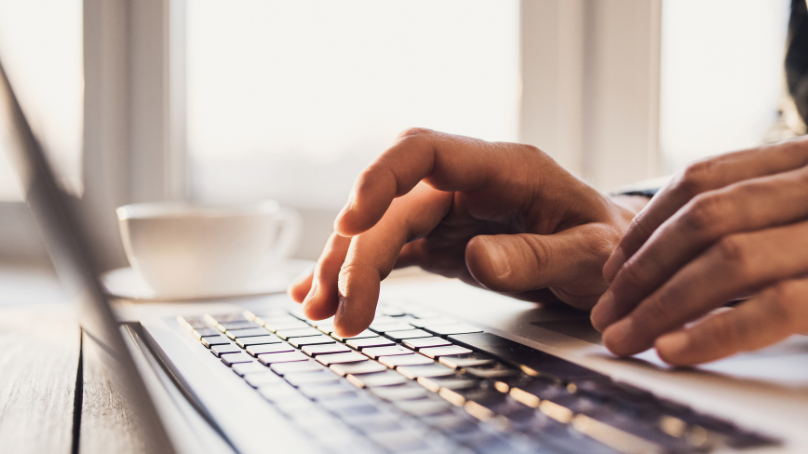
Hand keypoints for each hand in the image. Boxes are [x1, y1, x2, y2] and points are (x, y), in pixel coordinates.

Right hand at [288, 128, 642, 335]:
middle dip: (356, 254)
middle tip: (340, 311)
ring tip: (321, 311)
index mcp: (504, 169)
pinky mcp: (442, 241)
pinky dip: (360, 274)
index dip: (380, 178)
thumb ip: (537, 255)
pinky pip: (391, 251)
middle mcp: (467, 184)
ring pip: (381, 229)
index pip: (424, 150)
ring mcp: (450, 212)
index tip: (352, 221)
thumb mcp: (592, 254)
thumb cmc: (609, 245)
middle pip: (391, 205)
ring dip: (346, 267)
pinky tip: (328, 296)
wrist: (612, 259)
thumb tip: (476, 260)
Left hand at [591, 137, 807, 364]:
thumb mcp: (800, 212)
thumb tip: (664, 255)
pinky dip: (715, 330)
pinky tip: (671, 350)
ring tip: (623, 338)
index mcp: (798, 162)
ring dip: (662, 304)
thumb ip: (755, 213)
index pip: (702, 180)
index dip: (646, 223)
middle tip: (605, 313)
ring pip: (729, 260)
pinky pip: (773, 307)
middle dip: (643, 271)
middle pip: (705, 219)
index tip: (611, 267)